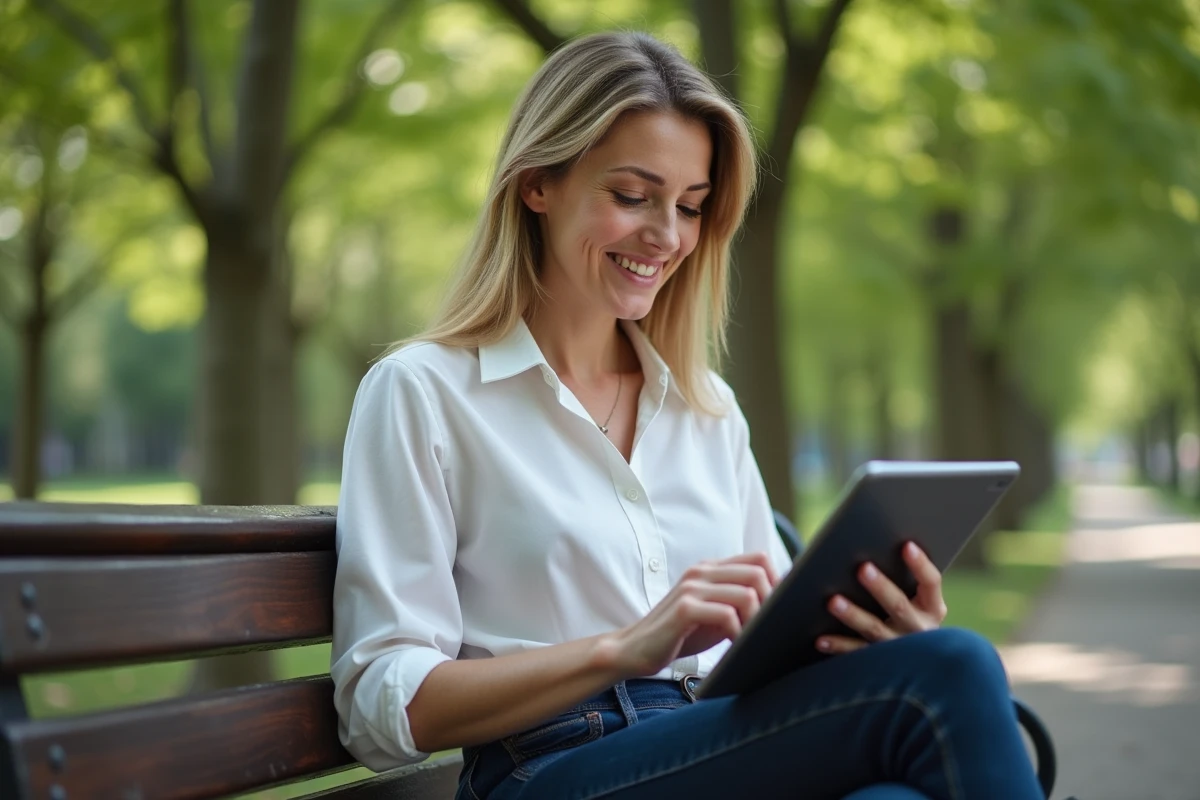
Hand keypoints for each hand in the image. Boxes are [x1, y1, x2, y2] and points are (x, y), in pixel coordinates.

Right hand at [607, 553, 778, 677]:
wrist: (635, 648)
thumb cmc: (680, 635)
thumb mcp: (715, 613)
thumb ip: (740, 603)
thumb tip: (783, 605)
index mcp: (710, 568)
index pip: (759, 558)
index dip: (777, 582)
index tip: (779, 611)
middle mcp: (701, 571)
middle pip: (758, 573)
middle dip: (772, 603)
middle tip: (769, 629)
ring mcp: (691, 587)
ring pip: (746, 594)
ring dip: (757, 622)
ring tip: (754, 641)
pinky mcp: (684, 608)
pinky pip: (726, 615)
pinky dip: (739, 634)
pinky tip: (736, 647)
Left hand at [816, 541, 946, 654]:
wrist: (916, 661)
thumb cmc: (907, 611)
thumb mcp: (915, 598)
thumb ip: (903, 578)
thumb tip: (874, 543)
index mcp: (932, 607)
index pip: (931, 582)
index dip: (920, 564)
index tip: (907, 545)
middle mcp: (919, 629)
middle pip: (899, 605)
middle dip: (880, 587)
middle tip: (862, 568)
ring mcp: (899, 648)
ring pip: (874, 629)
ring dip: (853, 615)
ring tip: (833, 601)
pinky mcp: (879, 663)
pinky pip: (855, 653)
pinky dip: (837, 645)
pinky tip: (820, 638)